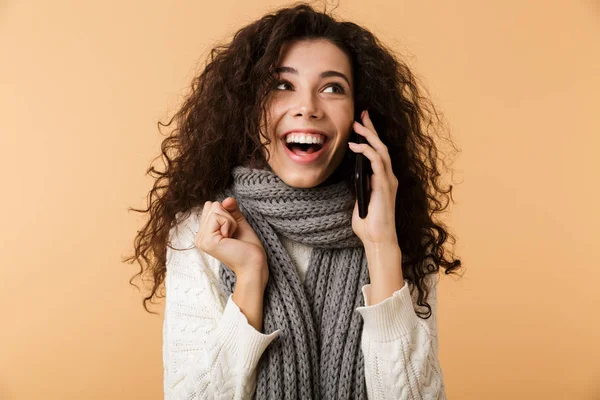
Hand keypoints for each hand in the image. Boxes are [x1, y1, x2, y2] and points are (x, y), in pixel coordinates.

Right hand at [195, 197, 268, 285]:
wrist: (254, 264)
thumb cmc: (249, 247)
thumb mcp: (238, 223)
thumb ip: (231, 209)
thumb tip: (226, 199)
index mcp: (204, 234)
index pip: (210, 206)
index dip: (226, 213)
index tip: (233, 231)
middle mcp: (199, 237)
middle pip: (212, 205)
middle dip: (228, 216)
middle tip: (233, 234)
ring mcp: (201, 240)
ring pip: (215, 208)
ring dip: (230, 221)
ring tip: (232, 237)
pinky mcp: (207, 240)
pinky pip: (218, 216)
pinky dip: (229, 224)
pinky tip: (230, 238)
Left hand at [348, 110, 398, 248]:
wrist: (377, 239)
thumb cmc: (368, 224)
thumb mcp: (361, 201)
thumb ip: (361, 188)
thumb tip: (355, 177)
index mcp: (384, 180)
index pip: (378, 152)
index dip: (371, 136)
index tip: (362, 123)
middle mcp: (389, 177)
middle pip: (382, 146)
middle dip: (371, 129)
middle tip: (362, 114)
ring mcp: (388, 180)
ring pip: (381, 150)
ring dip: (369, 135)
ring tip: (357, 124)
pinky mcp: (384, 184)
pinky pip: (377, 161)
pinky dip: (365, 151)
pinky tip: (354, 145)